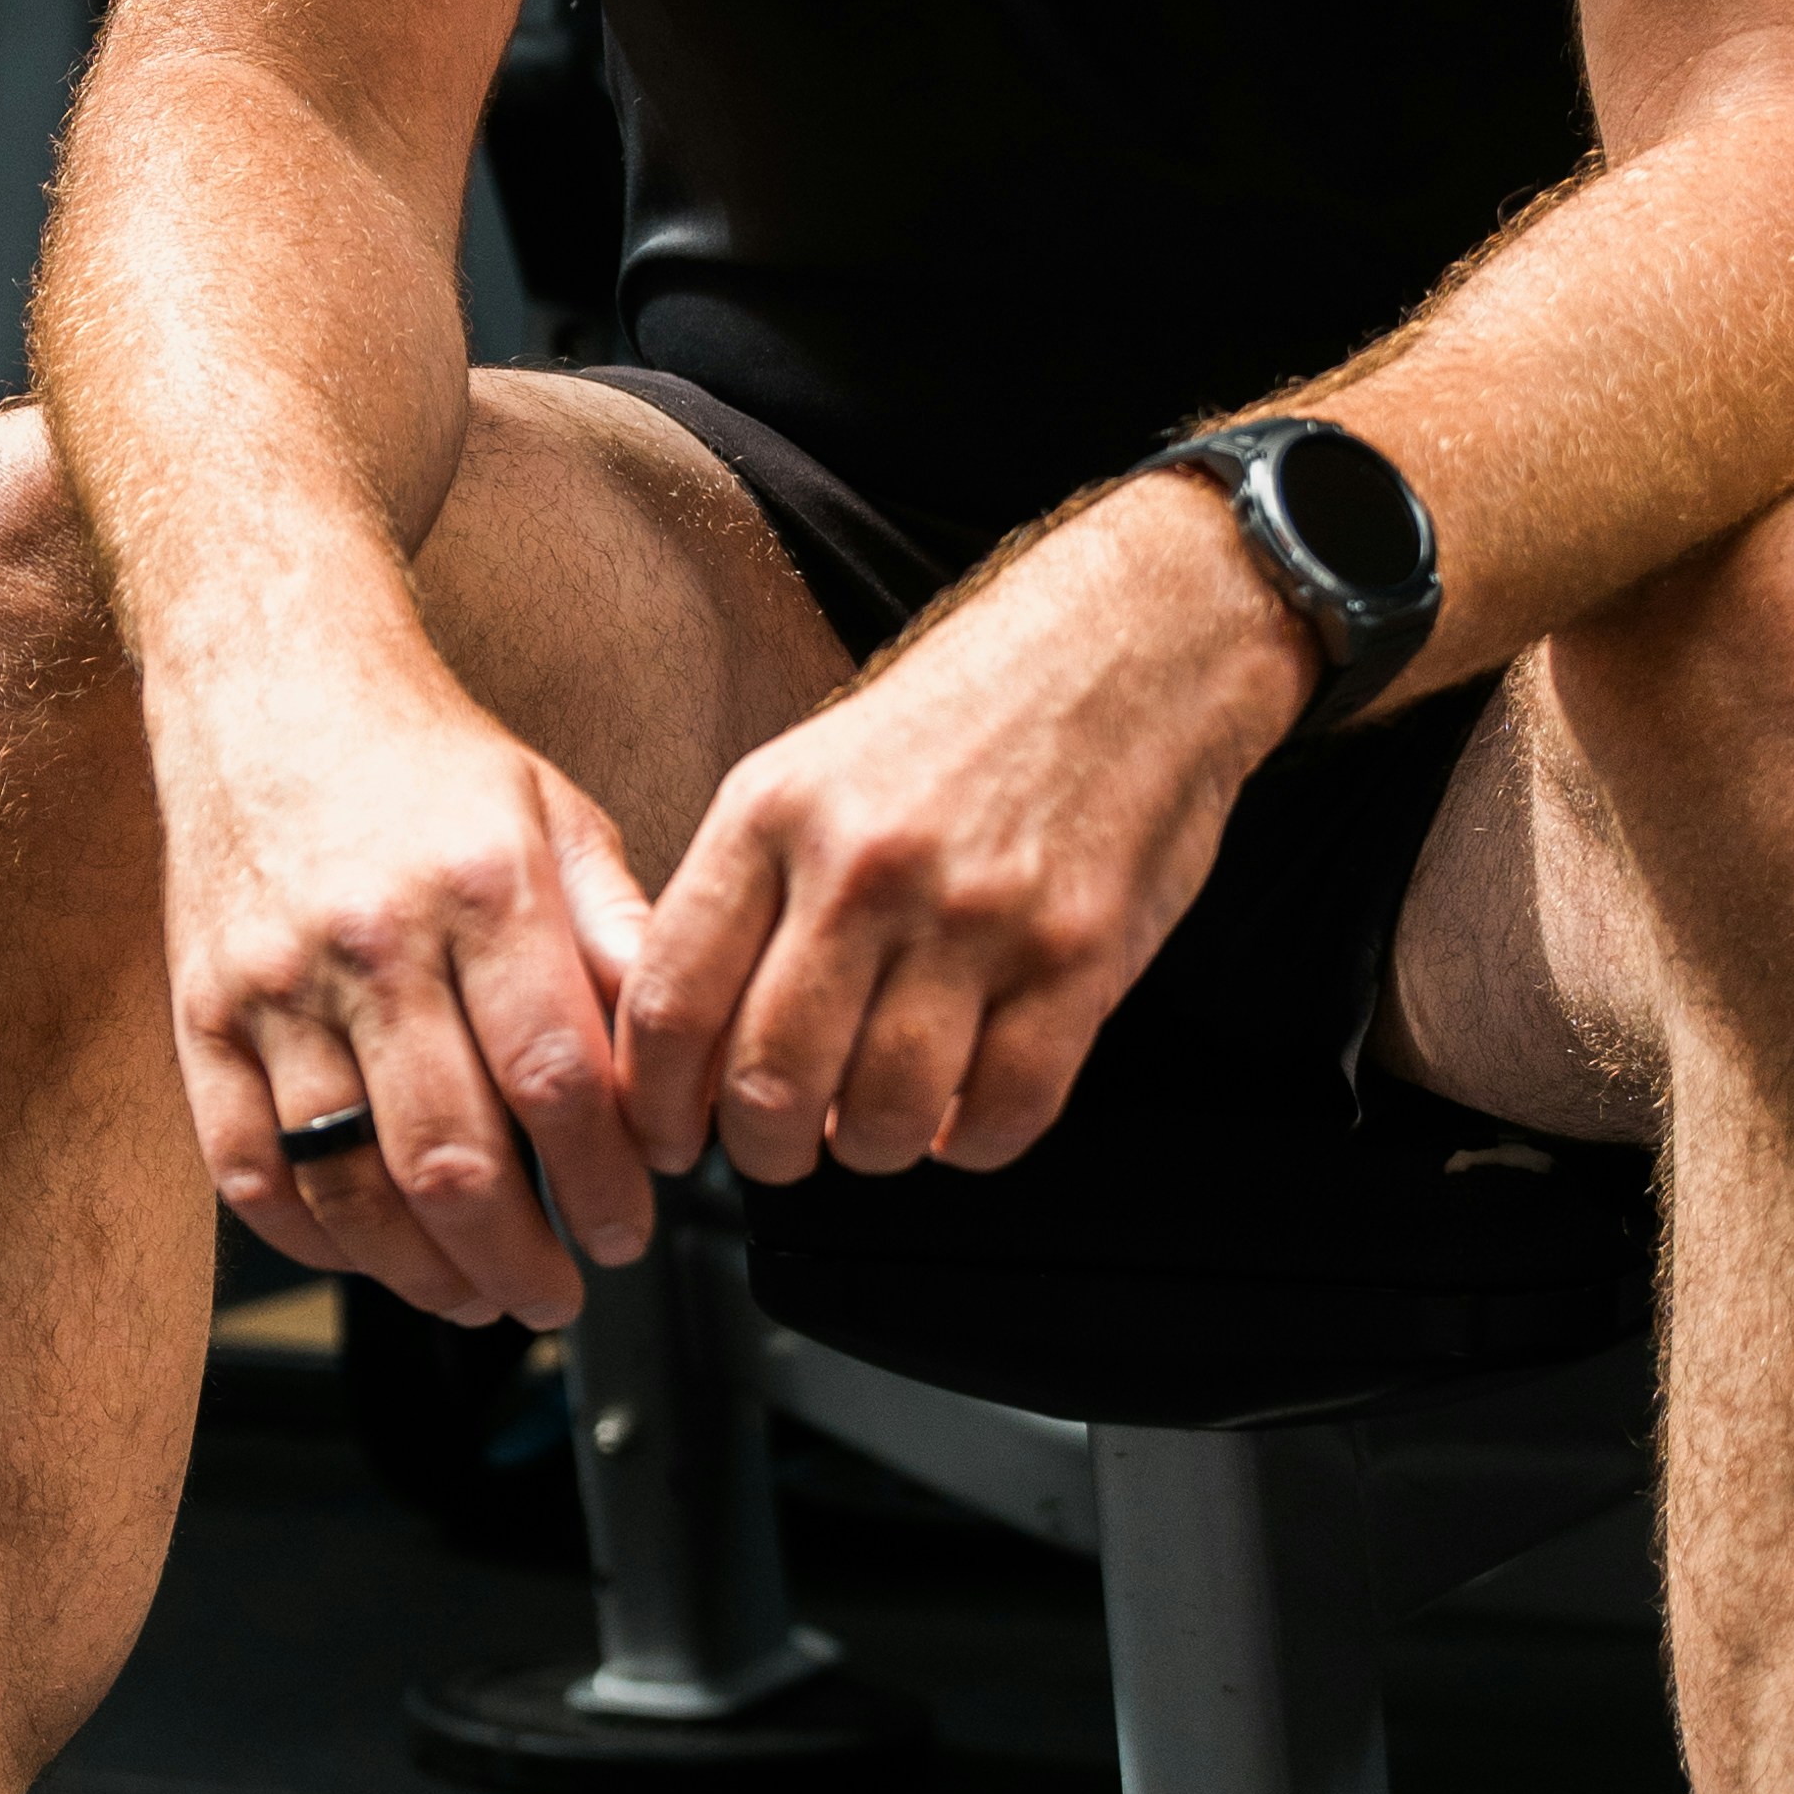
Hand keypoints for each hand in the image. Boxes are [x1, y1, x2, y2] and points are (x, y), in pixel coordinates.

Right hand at [161, 647, 661, 1330]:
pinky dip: (311, 1239)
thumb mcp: (558, 819)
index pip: (557, 1079)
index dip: (602, 1181)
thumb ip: (622, 943)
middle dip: (519, 1255)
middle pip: (451, 1156)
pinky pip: (246, 1169)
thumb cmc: (428, 764)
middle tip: (561, 1289)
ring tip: (477, 1294)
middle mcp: (372, 939)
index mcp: (483, 889)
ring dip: (422, 1273)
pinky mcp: (201, 1014)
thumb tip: (688, 1066)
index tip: (628, 1228)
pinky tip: (368, 1255)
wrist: (270, 686)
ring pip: (347, 1184)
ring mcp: (273, 984)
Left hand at [617, 485, 1313, 1188]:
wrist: (1135, 642)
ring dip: (872, 1149)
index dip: (658, 1102)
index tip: (674, 1137)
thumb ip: (747, 894)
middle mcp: (864, 866)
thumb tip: (694, 1046)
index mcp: (774, 812)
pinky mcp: (1078, 954)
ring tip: (880, 1122)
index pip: (671, 999)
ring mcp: (976, 914)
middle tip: (781, 1150)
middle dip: (765, 1151)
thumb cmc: (964, 716)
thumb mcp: (813, 768)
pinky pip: (1007, 1111)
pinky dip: (976, 1143)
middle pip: (770, 1083)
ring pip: (886, 1116)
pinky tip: (968, 1112)